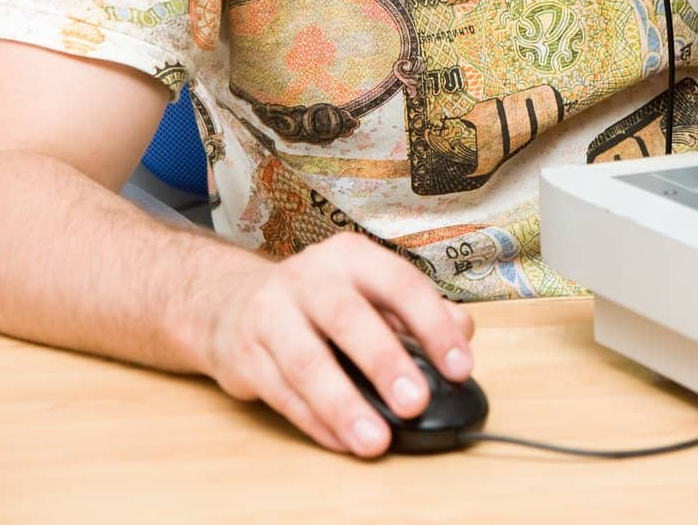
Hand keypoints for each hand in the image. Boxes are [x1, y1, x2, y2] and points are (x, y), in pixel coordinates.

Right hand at [201, 232, 475, 455]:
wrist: (234, 302)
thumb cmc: (317, 300)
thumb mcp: (367, 291)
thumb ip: (414, 312)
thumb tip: (462, 332)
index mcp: (351, 257)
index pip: (399, 284)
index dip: (433, 325)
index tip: (459, 366)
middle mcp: (309, 277)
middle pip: (349, 318)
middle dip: (385, 362)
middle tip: (416, 403)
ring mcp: (272, 313)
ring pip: (308, 362)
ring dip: (344, 405)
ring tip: (375, 440)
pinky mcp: (246, 354)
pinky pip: (282, 394)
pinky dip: (315, 422)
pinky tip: (342, 441)